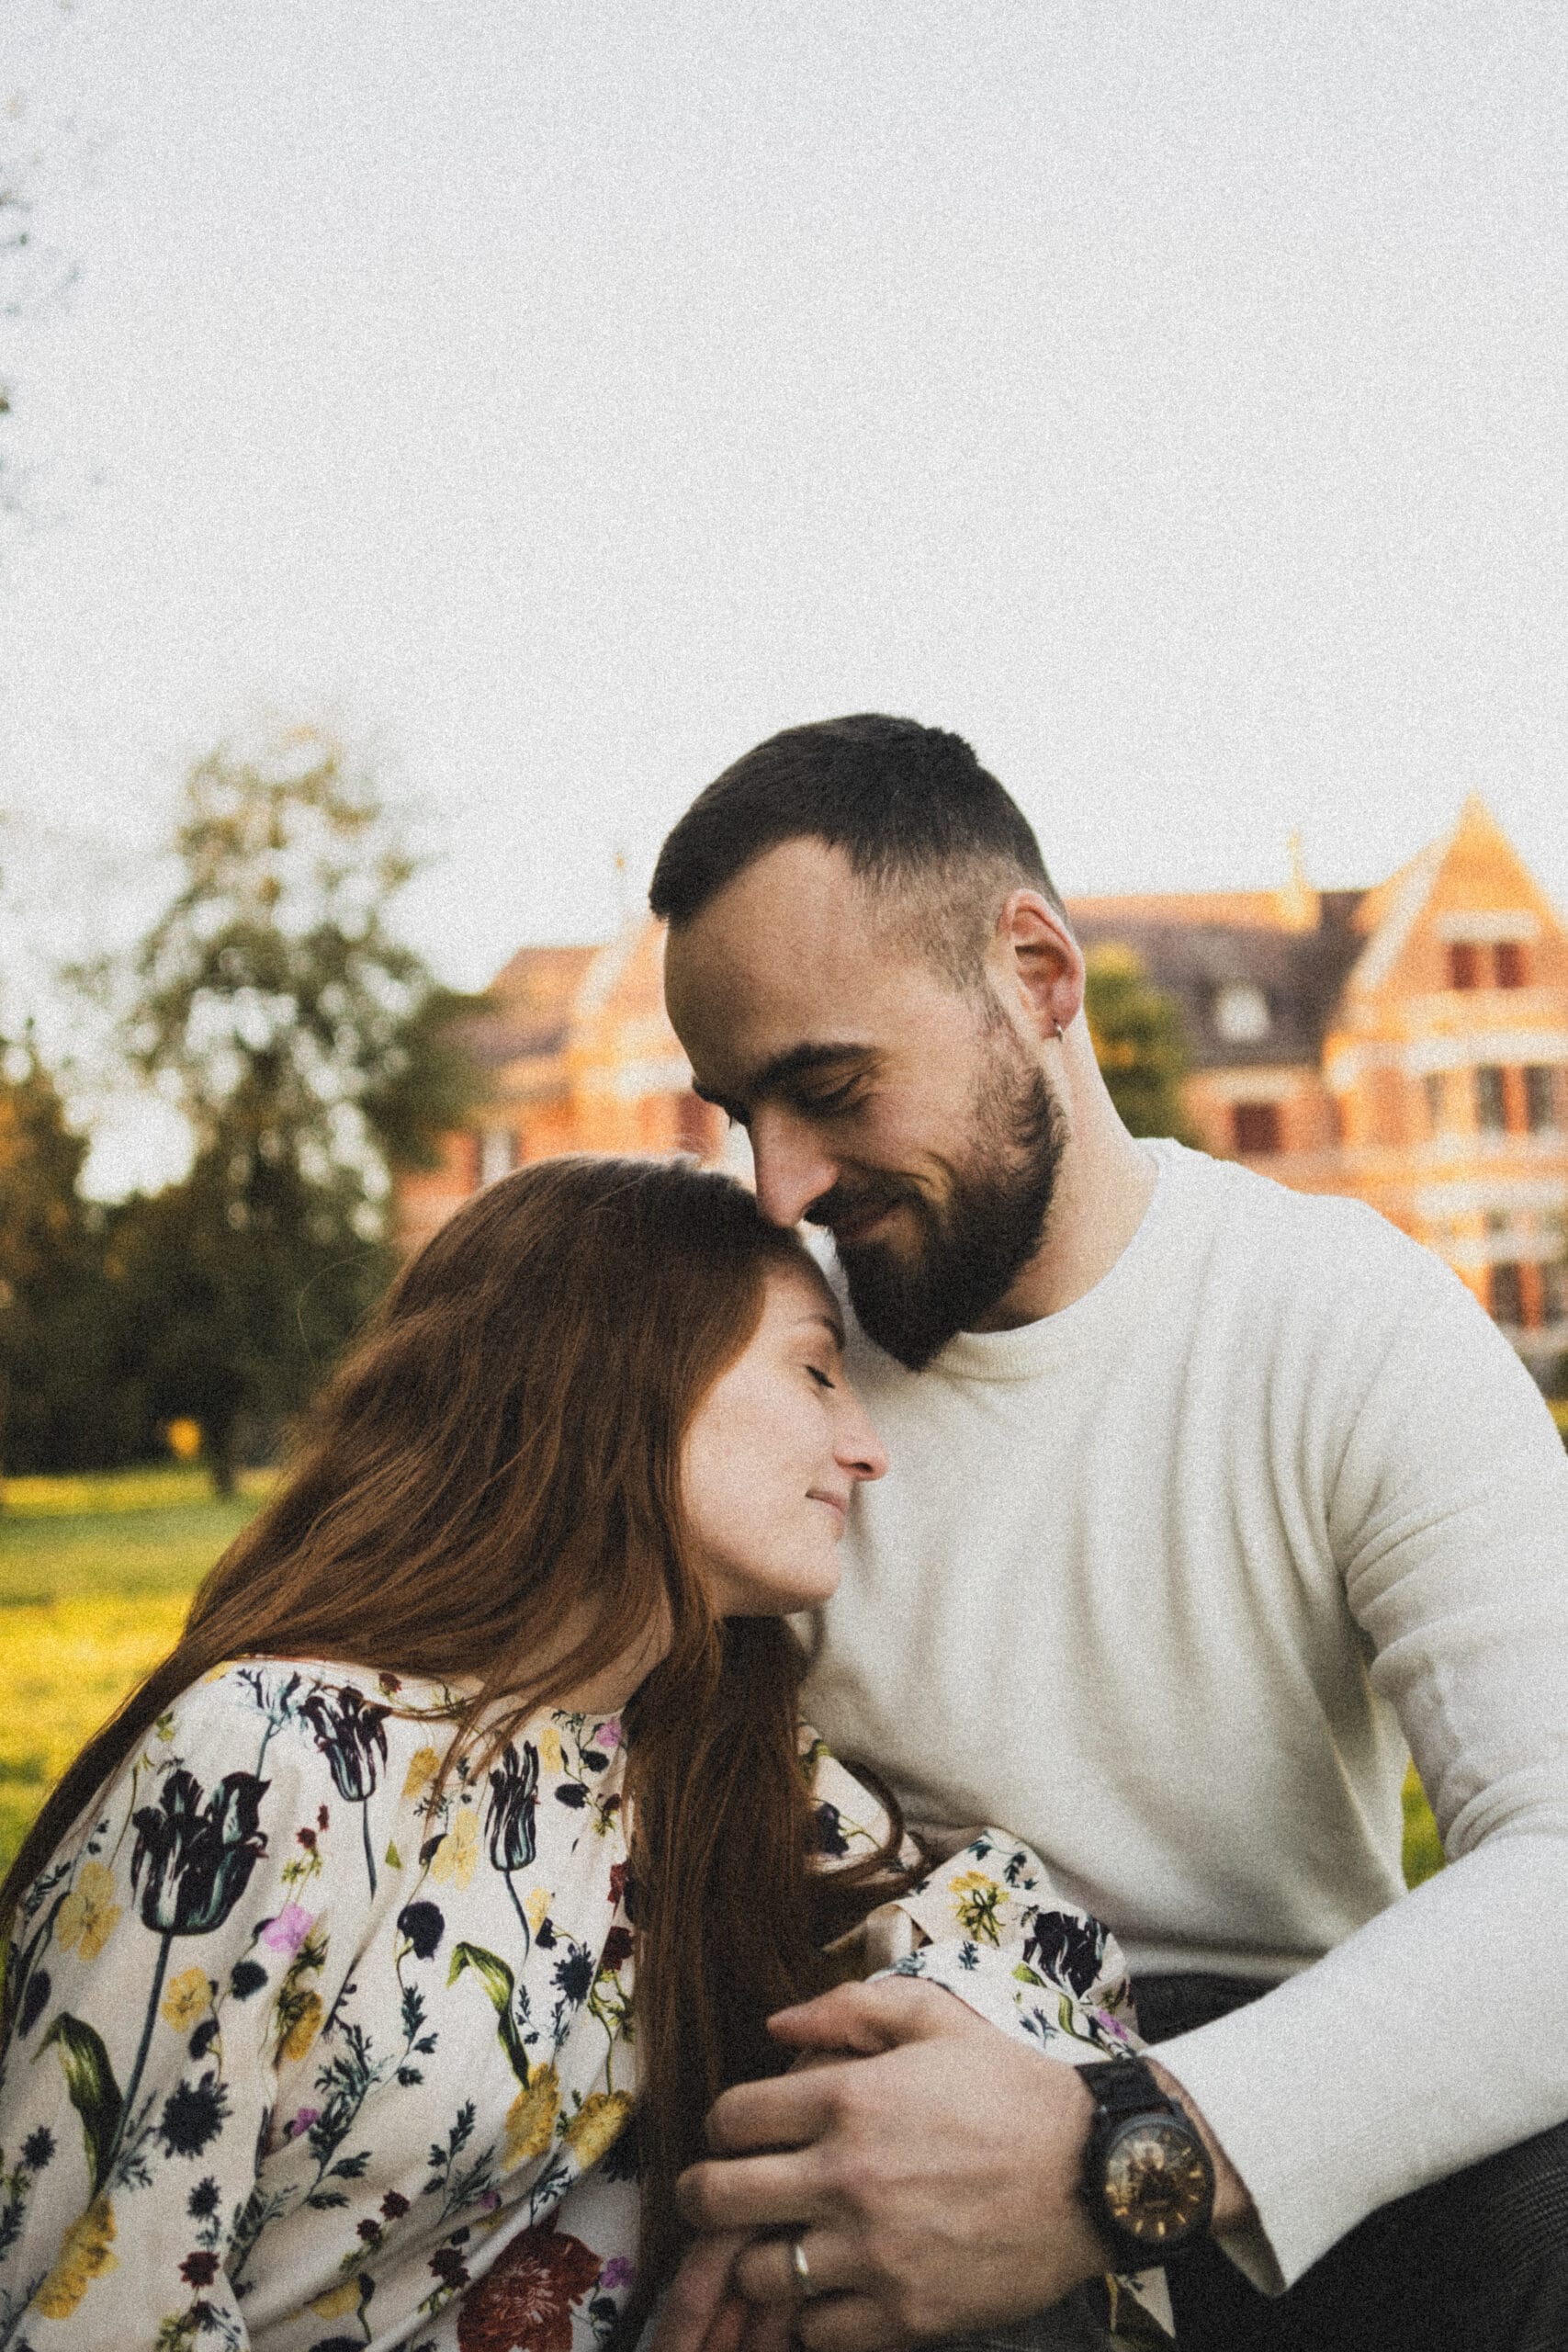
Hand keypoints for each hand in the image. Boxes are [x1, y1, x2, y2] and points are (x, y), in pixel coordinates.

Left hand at [667, 1977, 1109, 2350]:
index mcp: (848, 2099)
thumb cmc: (1013, 2088)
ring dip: (762, 2258)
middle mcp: (848, 2176)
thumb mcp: (936, 2019)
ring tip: (787, 2244)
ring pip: (760, 2272)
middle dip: (705, 2195)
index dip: (724, 2125)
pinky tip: (836, 2288)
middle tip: (720, 2197)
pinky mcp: (906, 2315)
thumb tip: (776, 2024)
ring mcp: (874, 2253)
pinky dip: (816, 2315)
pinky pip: (817, 2331)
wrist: (1096, 2171)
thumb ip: (850, 2008)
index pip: (729, 2118)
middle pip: (717, 2198)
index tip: (739, 2135)